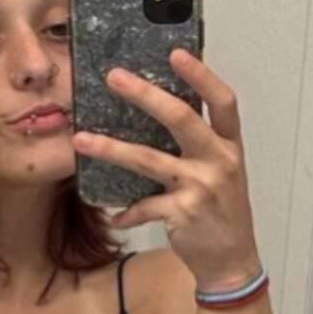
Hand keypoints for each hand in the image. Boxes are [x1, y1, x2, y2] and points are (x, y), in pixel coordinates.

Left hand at [72, 48, 261, 290]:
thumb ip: (196, 144)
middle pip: (182, 118)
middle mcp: (219, 161)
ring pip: (149, 160)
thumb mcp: (219, 170)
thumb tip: (154, 111)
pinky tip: (112, 213)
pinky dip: (126, 210)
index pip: (222, 102)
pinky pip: (143, 206)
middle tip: (115, 77)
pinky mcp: (183, 213)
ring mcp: (201, 187)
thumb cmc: (221, 210)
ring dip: (111, 149)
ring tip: (81, 139)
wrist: (232, 261)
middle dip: (146, 95)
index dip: (202, 75)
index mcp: (229, 146)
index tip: (177, 52)